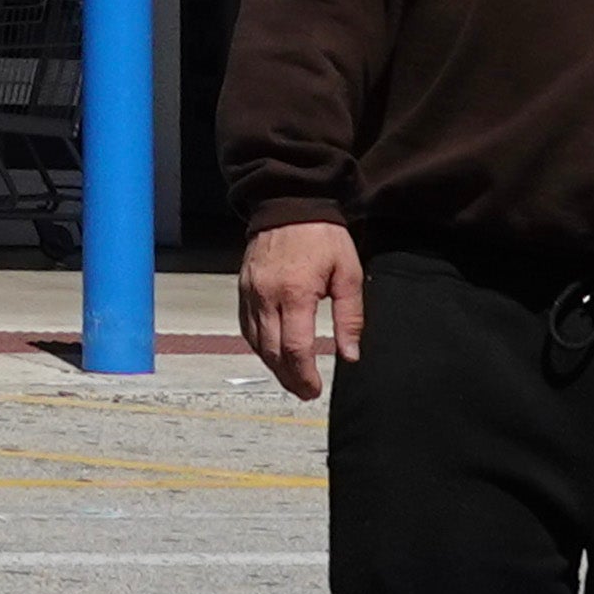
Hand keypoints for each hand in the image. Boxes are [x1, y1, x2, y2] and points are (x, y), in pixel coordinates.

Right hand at [239, 218, 364, 400]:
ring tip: (291, 377)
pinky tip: (271, 353)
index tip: (315, 389)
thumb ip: (349, 316)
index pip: (295, 348)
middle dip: (289, 377)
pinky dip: (258, 345)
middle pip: (272, 352)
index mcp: (295, 293)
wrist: (289, 202)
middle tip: (305, 391)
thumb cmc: (323, 236)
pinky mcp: (242, 287)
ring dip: (273, 365)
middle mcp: (266, 296)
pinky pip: (246, 326)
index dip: (304, 375)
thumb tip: (351, 355)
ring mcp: (250, 292)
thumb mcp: (348, 272)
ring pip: (256, 343)